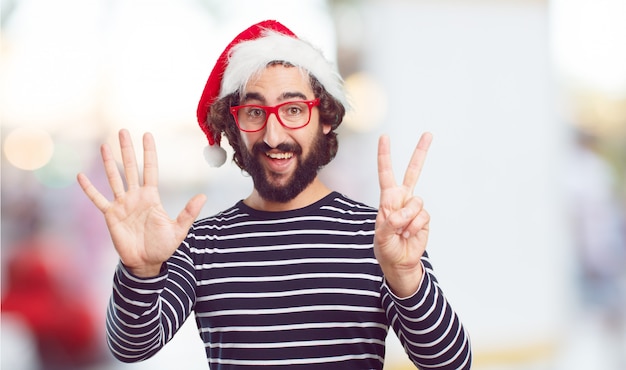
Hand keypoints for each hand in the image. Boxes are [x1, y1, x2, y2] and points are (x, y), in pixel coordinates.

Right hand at [77, 129, 205, 276]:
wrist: (146, 263)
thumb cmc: (163, 246)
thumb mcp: (179, 229)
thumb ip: (188, 212)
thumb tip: (203, 196)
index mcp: (152, 196)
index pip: (150, 169)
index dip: (148, 152)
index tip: (146, 135)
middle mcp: (136, 196)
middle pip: (130, 168)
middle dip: (126, 150)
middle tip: (123, 131)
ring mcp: (122, 204)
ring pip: (114, 179)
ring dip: (108, 162)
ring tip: (104, 145)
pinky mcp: (110, 215)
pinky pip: (98, 199)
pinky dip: (89, 189)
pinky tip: (80, 176)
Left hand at [374, 133, 431, 297]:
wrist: (400, 262)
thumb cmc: (386, 247)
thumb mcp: (381, 236)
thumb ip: (390, 222)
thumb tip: (403, 212)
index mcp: (388, 199)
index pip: (386, 173)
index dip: (385, 156)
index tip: (385, 137)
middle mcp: (402, 199)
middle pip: (413, 172)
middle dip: (420, 153)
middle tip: (428, 134)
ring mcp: (415, 208)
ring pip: (416, 202)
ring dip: (407, 219)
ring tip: (401, 231)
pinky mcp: (425, 218)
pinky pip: (422, 216)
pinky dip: (415, 227)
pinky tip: (409, 234)